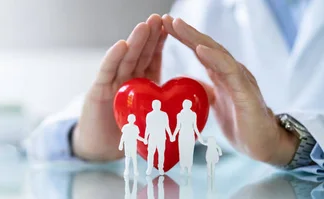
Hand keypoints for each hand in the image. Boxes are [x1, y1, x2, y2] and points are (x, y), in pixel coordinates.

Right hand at [72, 14, 166, 160]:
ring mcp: (110, 83)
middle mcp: (124, 79)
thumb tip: (209, 95)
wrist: (99, 152)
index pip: (151, 58)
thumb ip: (175, 105)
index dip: (160, 42)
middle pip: (138, 53)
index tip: (173, 26)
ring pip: (124, 58)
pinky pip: (106, 72)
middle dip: (149, 36)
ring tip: (145, 25)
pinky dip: (113, 57)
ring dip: (135, 41)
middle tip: (160, 18)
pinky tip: (122, 45)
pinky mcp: (96, 92)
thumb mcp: (154, 119)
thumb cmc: (126, 136)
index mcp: (139, 83)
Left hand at [162, 15, 297, 165]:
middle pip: (207, 46)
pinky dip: (214, 58)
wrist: (265, 145)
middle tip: (166, 19)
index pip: (201, 51)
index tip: (164, 26)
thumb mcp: (213, 106)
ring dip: (196, 38)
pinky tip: (200, 50)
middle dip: (186, 32)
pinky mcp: (246, 92)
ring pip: (217, 53)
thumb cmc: (241, 124)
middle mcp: (232, 72)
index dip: (183, 38)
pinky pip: (229, 70)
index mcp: (222, 74)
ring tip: (179, 26)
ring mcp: (240, 79)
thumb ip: (201, 92)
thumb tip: (183, 84)